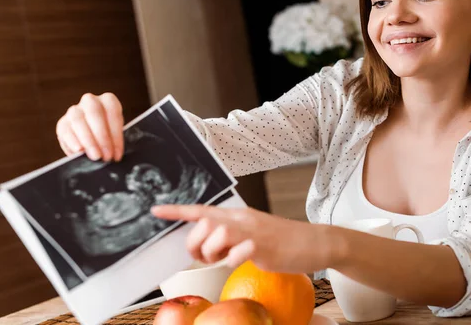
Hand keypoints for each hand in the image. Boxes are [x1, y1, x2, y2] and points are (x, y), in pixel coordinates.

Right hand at [56, 93, 124, 161]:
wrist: (94, 138)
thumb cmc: (110, 136)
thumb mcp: (117, 135)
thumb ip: (115, 141)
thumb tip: (115, 154)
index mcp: (108, 100)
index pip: (113, 113)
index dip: (116, 134)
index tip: (117, 154)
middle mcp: (90, 101)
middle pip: (94, 114)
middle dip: (101, 137)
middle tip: (106, 156)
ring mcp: (74, 111)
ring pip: (78, 121)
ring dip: (88, 141)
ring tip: (95, 156)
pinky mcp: (63, 123)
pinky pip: (65, 131)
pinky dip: (72, 142)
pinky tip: (78, 152)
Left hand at [151, 205, 336, 273]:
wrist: (314, 242)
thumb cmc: (282, 241)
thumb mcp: (251, 234)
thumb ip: (229, 237)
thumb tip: (206, 247)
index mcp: (238, 215)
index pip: (202, 209)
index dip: (178, 210)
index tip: (156, 210)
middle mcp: (242, 219)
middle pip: (203, 223)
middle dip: (196, 243)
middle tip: (206, 256)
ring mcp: (253, 231)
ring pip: (217, 234)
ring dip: (214, 252)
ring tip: (226, 259)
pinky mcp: (264, 245)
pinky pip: (238, 252)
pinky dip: (233, 260)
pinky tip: (242, 260)